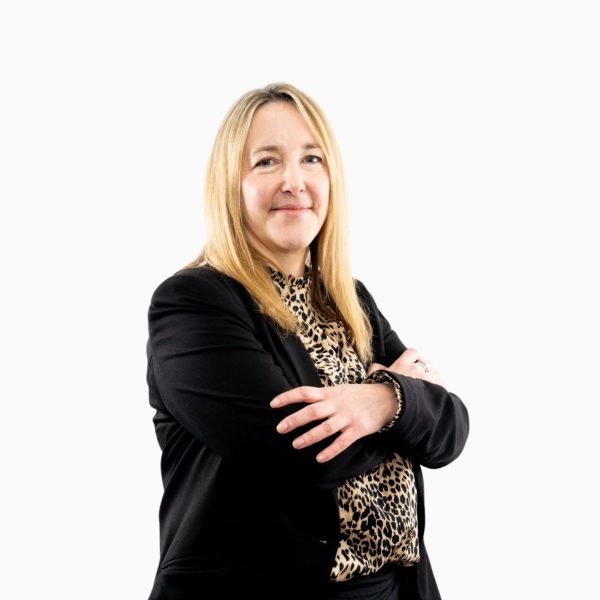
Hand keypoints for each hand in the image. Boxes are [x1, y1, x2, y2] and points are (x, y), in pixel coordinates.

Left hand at [270, 383, 397, 462]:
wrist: (387, 398)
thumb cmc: (358, 395)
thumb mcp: (339, 390)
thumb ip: (322, 396)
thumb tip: (302, 399)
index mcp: (330, 393)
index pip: (304, 392)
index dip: (288, 397)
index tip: (273, 404)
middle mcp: (337, 404)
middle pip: (312, 411)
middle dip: (294, 420)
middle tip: (279, 429)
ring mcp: (348, 417)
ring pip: (325, 428)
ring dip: (309, 437)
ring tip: (296, 444)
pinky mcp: (359, 429)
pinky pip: (342, 442)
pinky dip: (331, 450)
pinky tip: (319, 458)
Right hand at [367, 347, 445, 387]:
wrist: (388, 407)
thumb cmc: (380, 394)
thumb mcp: (375, 377)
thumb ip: (376, 368)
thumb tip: (376, 367)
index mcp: (402, 364)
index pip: (413, 353)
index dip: (416, 358)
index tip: (415, 363)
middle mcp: (415, 370)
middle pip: (426, 363)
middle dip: (425, 370)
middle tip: (422, 378)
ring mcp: (425, 380)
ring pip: (435, 374)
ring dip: (433, 379)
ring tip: (429, 388)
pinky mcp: (433, 390)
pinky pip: (441, 385)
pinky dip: (439, 388)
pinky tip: (434, 394)